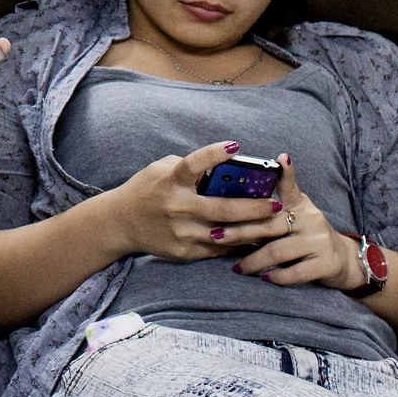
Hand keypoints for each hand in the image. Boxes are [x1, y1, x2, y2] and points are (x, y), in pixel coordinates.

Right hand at [98, 140, 296, 262]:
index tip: (235, 145)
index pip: (194, 164)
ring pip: (226, 234)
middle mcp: (177, 207)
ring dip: (254, 230)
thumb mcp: (162, 170)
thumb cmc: (146, 190)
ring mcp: (182, 232)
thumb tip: (224, 166)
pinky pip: (218, 249)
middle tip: (277, 204)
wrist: (120, 223)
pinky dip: (238, 243)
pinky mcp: (184, 251)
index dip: (214, 154)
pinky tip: (255, 239)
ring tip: (276, 225)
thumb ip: (189, 167)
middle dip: (254, 207)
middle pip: (223, 209)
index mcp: (170, 181)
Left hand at [228, 155, 363, 288]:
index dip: (287, 172)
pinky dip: (277, 277)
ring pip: (278, 251)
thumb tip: (231, 207)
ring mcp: (319, 241)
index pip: (290, 186)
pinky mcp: (326, 263)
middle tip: (216, 235)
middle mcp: (311, 218)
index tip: (281, 158)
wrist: (343, 261)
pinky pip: (295, 272)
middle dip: (240, 231)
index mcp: (300, 204)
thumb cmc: (306, 237)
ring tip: (237, 268)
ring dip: (253, 261)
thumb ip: (269, 211)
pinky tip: (263, 278)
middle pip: (269, 224)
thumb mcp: (294, 216)